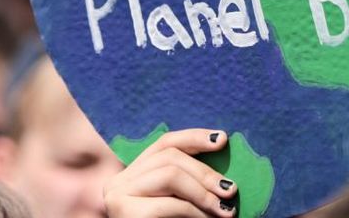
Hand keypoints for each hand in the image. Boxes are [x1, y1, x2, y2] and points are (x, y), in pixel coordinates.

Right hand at [105, 129, 237, 217]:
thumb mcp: (179, 201)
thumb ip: (189, 180)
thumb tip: (219, 144)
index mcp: (131, 175)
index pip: (163, 143)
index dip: (194, 137)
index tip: (222, 139)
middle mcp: (118, 182)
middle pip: (169, 156)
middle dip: (206, 172)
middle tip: (231, 190)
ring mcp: (118, 197)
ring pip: (170, 174)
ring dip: (204, 192)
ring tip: (226, 209)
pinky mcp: (127, 214)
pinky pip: (171, 203)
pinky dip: (198, 212)